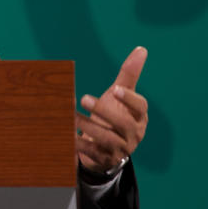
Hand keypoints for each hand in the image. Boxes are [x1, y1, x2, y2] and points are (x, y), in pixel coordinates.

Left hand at [76, 46, 147, 173]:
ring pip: (107, 139)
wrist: (104, 147)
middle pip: (124, 124)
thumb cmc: (114, 115)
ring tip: (70, 115)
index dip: (129, 99)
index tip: (115, 89)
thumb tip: (141, 49)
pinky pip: (92, 152)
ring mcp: (120, 149)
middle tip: (84, 98)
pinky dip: (78, 143)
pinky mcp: (105, 159)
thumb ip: (129, 75)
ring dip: (87, 126)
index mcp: (139, 117)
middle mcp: (134, 134)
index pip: (140, 107)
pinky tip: (66, 134)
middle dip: (104, 111)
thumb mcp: (120, 96)